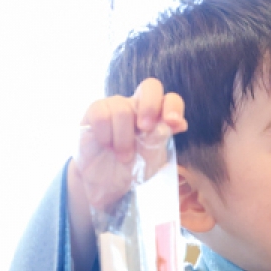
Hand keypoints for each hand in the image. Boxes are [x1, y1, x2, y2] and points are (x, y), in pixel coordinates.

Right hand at [73, 78, 186, 210]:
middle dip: (150, 106)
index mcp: (157, 118)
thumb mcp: (149, 160)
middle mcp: (138, 107)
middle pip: (150, 87)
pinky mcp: (95, 112)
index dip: (173, 106)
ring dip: (123, 139)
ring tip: (123, 156)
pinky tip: (105, 145)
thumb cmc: (130, 169)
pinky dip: (105, 135)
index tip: (173, 122)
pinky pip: (101, 115)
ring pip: (122, 109)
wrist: (103, 183)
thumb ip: (159, 141)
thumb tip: (175, 124)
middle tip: (145, 129)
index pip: (170, 100)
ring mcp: (116, 107)